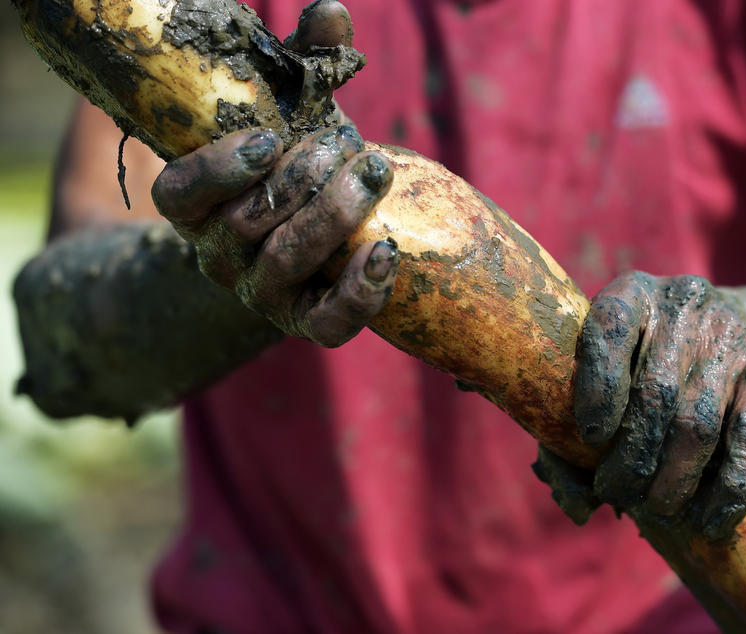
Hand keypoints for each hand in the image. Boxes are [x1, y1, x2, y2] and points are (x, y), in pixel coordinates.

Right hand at [150, 1, 395, 347]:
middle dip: (303, 181)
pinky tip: (387, 250)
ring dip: (334, 216)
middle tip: (348, 145)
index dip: (218, 171)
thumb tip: (330, 12)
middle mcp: (218, 255)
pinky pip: (328, 324)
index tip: (268, 139)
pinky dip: (360, 290)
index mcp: (196, 205)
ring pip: (286, 264)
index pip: (178, 198)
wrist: (317, 226)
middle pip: (246, 226)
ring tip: (374, 173)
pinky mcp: (308, 323)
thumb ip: (302, 61)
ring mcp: (261, 295)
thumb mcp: (293, 107)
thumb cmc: (297, 156)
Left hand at [536, 272, 745, 539]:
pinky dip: (729, 487)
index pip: (609, 328)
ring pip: (699, 422)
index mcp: (632, 293)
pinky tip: (709, 520)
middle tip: (616, 494)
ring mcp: (733, 335)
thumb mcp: (610, 373)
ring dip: (675, 479)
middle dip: (632, 457)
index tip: (589, 439)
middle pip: (656, 392)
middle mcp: (685, 303)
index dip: (597, 386)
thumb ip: (572, 435)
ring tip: (656, 511)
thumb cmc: (652, 362)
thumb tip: (575, 507)